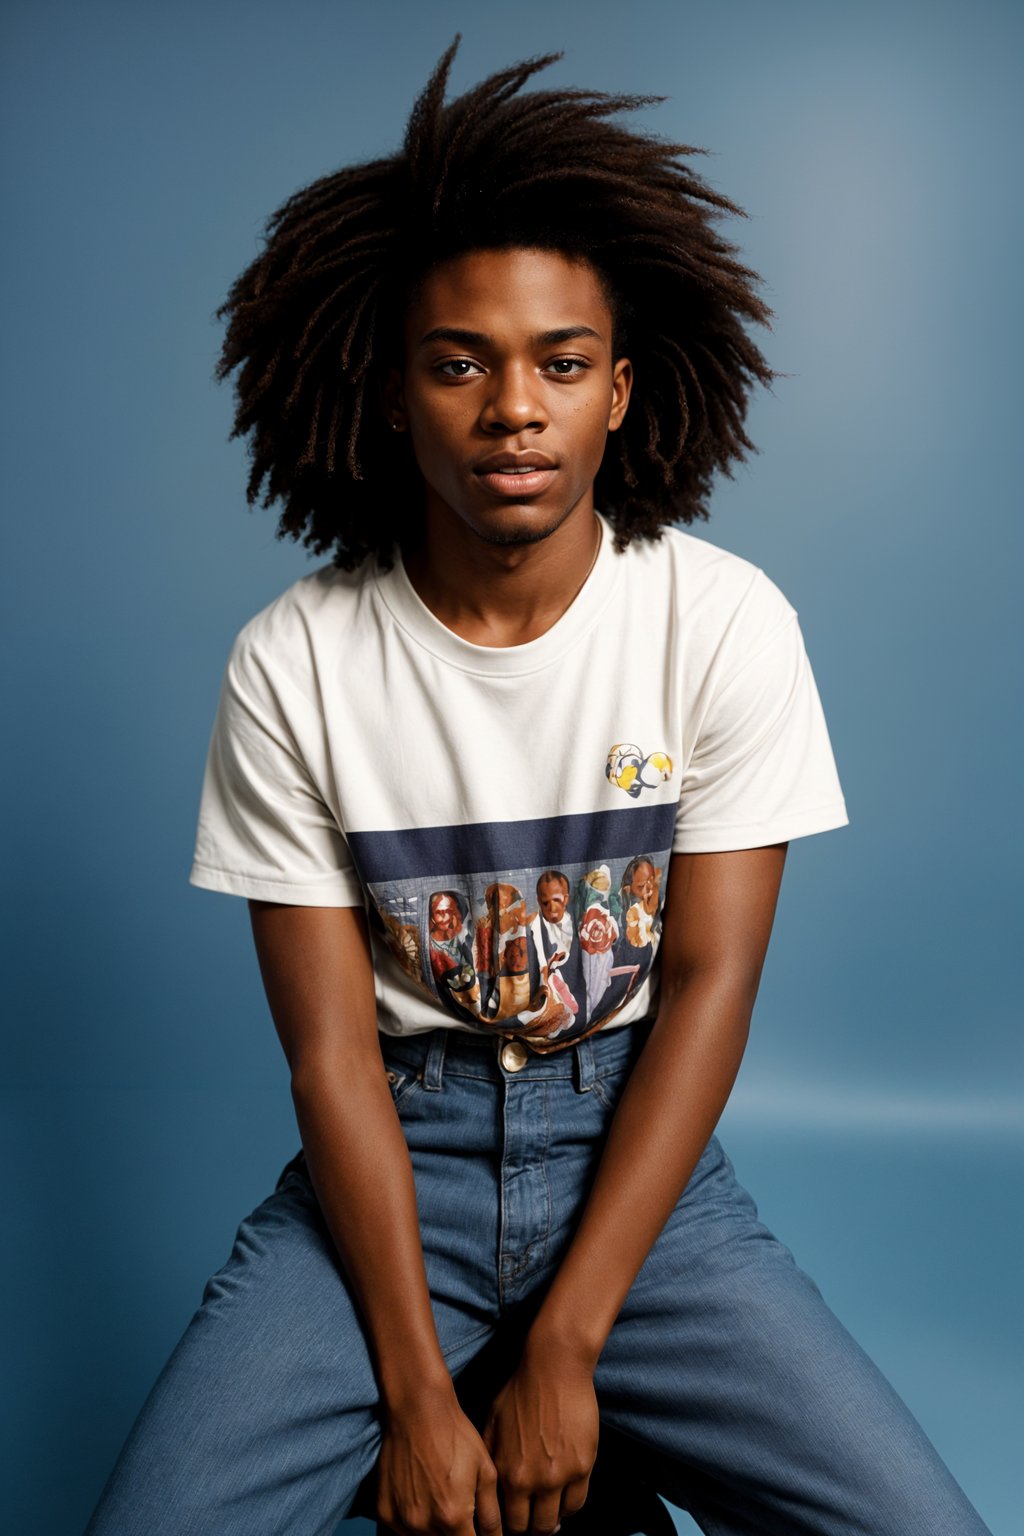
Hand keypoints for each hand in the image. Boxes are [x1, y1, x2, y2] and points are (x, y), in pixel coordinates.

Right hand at [377, 1380, 501, 1535]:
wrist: (416, 1410)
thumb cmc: (455, 1436)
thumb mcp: (485, 1470)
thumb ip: (491, 1514)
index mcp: (453, 1517)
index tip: (476, 1530)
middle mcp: (423, 1524)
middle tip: (459, 1511)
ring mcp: (400, 1520)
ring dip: (436, 1534)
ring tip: (442, 1504)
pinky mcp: (384, 1512)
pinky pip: (402, 1534)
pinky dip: (414, 1528)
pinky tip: (423, 1504)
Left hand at [482, 1340, 597, 1535]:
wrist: (554, 1367)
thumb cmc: (521, 1390)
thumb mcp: (492, 1423)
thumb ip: (490, 1457)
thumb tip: (488, 1487)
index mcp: (506, 1472)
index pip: (506, 1521)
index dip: (509, 1526)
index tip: (512, 1523)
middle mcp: (531, 1480)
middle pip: (531, 1528)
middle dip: (530, 1528)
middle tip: (531, 1522)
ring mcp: (559, 1475)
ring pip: (555, 1522)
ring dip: (551, 1522)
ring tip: (549, 1515)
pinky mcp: (583, 1466)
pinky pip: (577, 1503)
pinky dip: (570, 1507)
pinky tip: (564, 1498)